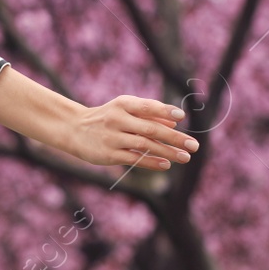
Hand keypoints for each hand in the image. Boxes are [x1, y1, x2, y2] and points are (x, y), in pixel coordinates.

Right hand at [68, 95, 198, 169]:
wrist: (74, 129)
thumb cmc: (106, 118)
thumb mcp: (123, 109)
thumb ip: (148, 113)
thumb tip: (175, 120)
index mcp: (121, 104)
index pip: (146, 106)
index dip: (164, 110)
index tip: (182, 116)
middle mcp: (116, 119)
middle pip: (150, 128)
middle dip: (174, 137)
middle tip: (194, 145)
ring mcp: (112, 137)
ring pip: (145, 145)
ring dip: (168, 152)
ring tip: (185, 157)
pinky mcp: (108, 154)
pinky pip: (134, 158)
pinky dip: (151, 162)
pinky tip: (166, 165)